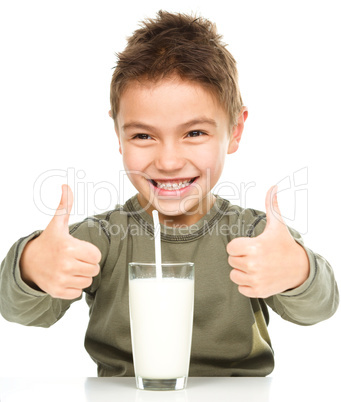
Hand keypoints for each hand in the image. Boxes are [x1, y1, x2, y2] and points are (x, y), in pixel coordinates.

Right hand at [20, 185, 100, 299]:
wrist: (29, 263)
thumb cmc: (49, 242)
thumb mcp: (57, 224)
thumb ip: (65, 206)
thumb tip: (66, 186)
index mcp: (68, 247)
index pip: (96, 256)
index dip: (90, 253)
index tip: (80, 250)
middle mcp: (65, 265)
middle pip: (94, 269)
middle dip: (88, 264)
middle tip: (76, 259)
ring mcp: (60, 280)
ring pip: (88, 281)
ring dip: (82, 276)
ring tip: (70, 268)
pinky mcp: (58, 292)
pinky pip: (78, 292)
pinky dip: (74, 287)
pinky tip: (65, 278)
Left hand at [227, 185, 309, 297]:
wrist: (300, 269)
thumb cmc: (284, 245)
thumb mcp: (277, 225)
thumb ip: (271, 205)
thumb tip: (273, 186)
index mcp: (254, 247)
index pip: (230, 247)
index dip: (238, 246)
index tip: (249, 245)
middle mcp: (253, 264)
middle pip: (231, 261)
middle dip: (240, 258)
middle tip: (254, 256)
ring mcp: (256, 280)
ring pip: (234, 275)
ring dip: (241, 271)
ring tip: (255, 266)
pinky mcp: (258, 292)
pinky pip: (240, 288)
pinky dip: (246, 284)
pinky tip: (257, 277)